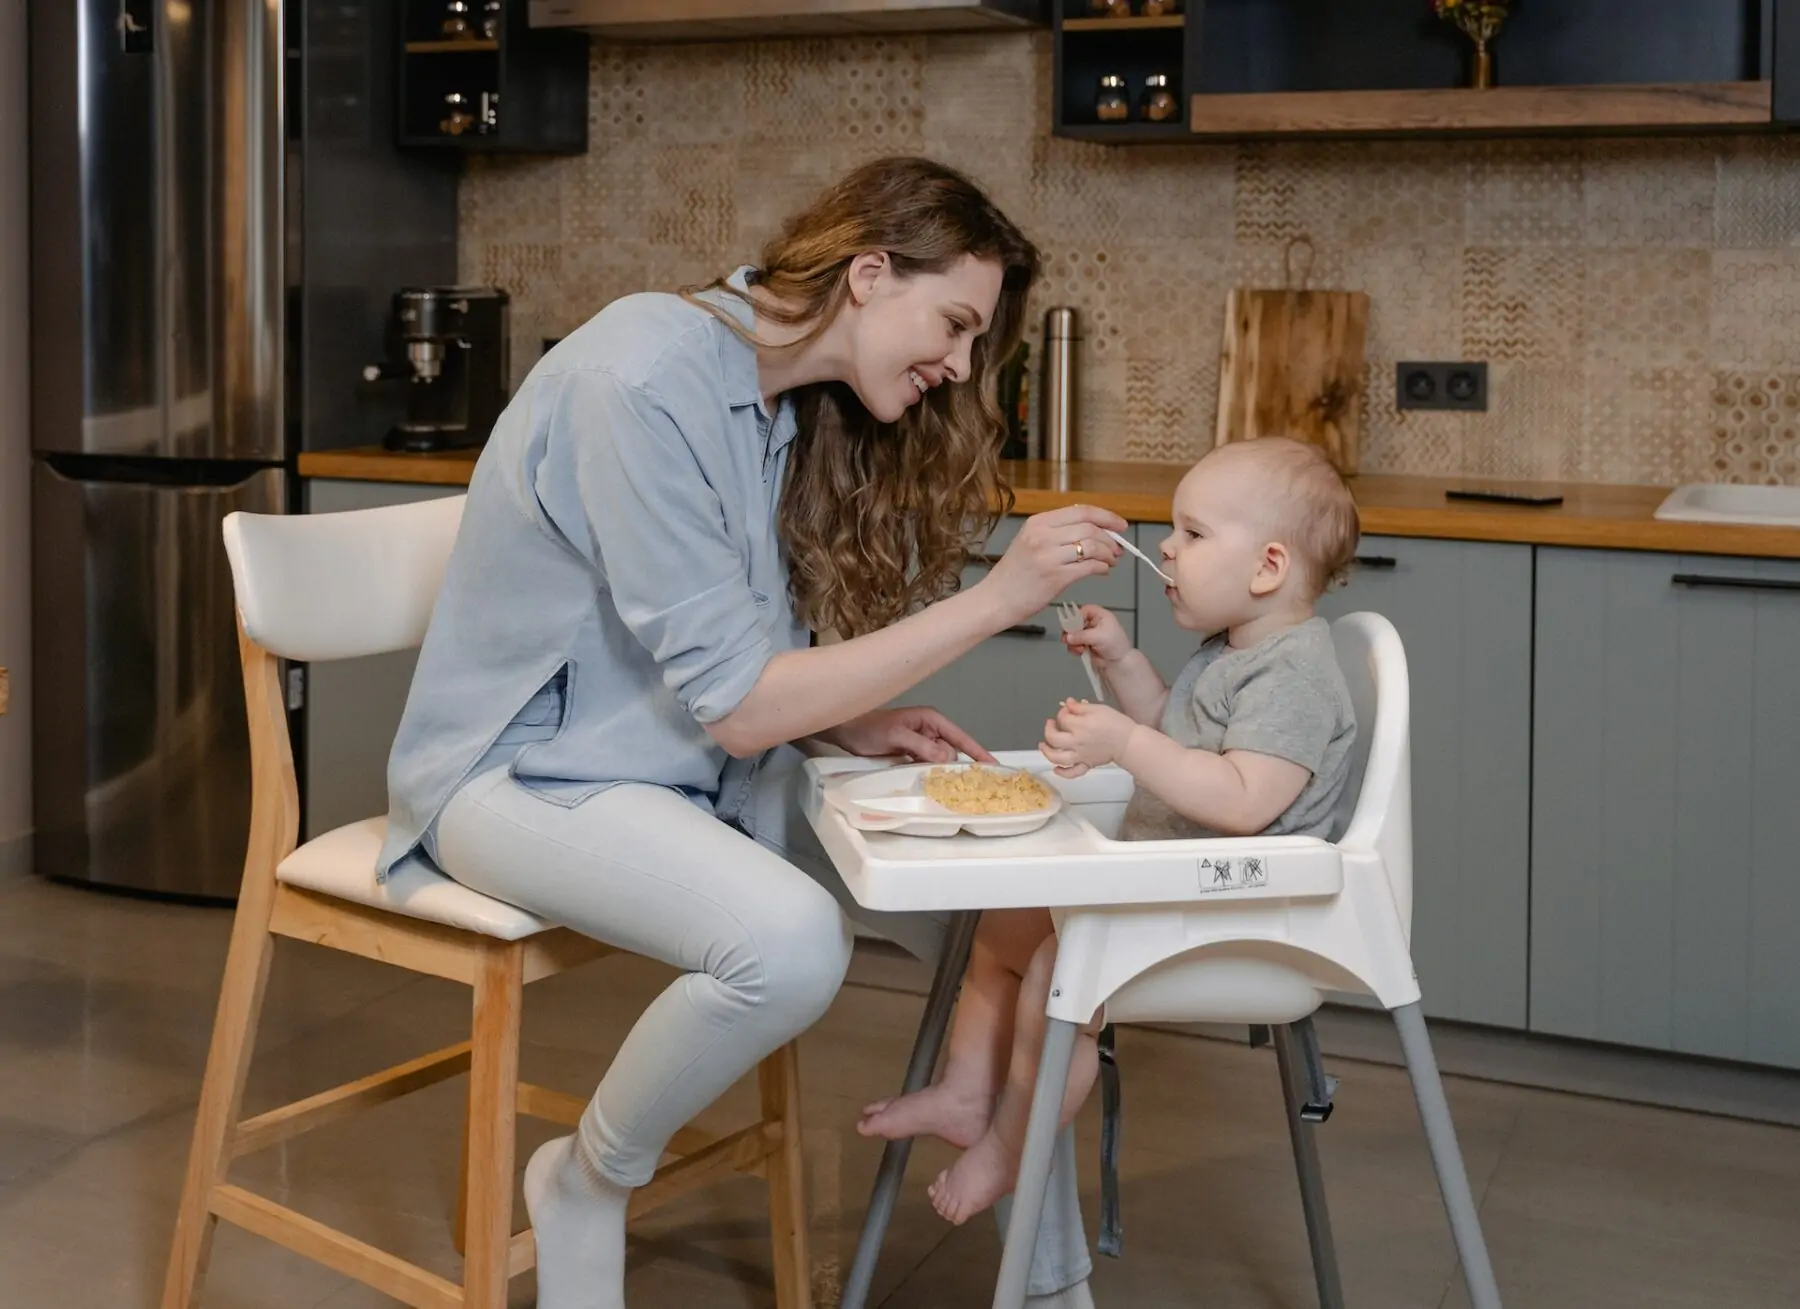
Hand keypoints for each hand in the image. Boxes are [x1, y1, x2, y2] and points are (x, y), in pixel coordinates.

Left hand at [826, 706, 996, 764]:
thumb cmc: (869, 728)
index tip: (994, 766)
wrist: (845, 730)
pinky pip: (927, 766)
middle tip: (936, 777)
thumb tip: (947, 760)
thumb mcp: (897, 736)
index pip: (961, 737)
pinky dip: (926, 774)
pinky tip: (922, 781)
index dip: (978, 752)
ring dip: (935, 772)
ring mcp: (921, 743)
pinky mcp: (911, 753)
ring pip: (939, 762)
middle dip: (948, 767)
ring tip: (927, 779)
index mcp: (932, 720)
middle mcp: (930, 730)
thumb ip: (922, 747)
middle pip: (951, 754)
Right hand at [978, 504, 1128, 625]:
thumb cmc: (1014, 574)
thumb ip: (1056, 532)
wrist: (995, 599)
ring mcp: (1048, 556)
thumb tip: (1093, 529)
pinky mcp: (1055, 577)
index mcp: (1037, 523)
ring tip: (1111, 561)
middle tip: (1118, 548)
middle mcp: (1042, 535)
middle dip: (1110, 538)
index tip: (1119, 525)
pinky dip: (1101, 567)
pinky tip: (1102, 571)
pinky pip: (1089, 567)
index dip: (1106, 517)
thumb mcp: (1029, 541)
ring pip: (1093, 546)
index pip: (1081, 511)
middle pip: (1090, 528)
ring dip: (1108, 554)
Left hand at [1039, 698, 1137, 777]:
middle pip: (1053, 738)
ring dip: (1047, 752)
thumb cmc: (1117, 724)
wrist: (1129, 742)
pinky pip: (1072, 772)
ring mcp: (1080, 755)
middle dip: (1049, 729)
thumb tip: (1068, 703)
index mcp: (1079, 726)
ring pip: (1057, 757)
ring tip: (1043, 745)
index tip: (1067, 710)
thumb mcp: (1099, 708)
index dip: (1062, 712)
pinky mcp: (1086, 764)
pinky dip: (1062, 773)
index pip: (1063, 718)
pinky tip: (1056, 769)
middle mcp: (1076, 742)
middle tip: (1051, 724)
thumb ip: (1080, 707)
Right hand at [1060, 604, 1132, 665]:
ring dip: (1073, 642)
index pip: (1085, 610)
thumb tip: (1067, 637)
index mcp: (1100, 616)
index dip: (1077, 616)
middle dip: (1071, 631)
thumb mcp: (1099, 637)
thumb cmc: (1114, 645)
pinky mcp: (1085, 644)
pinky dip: (1074, 648)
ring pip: (1073, 634)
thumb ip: (1082, 636)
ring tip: (1079, 649)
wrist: (1119, 662)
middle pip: (1076, 622)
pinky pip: (1073, 643)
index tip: (1072, 626)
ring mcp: (1088, 634)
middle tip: (1067, 639)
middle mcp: (1093, 623)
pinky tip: (1080, 652)